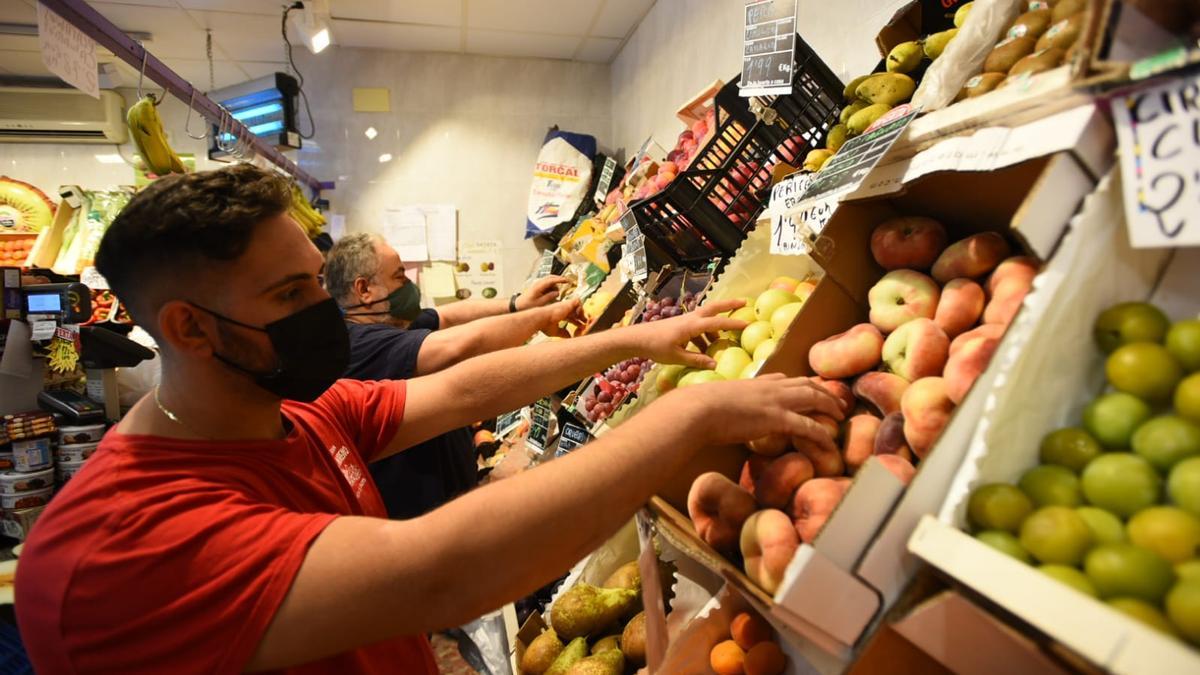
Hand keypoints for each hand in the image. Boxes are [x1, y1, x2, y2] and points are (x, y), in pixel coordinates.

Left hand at [516, 275, 568, 310]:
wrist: (518, 305)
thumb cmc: (528, 305)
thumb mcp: (541, 302)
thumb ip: (550, 296)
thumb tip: (557, 292)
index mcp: (539, 286)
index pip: (551, 280)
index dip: (560, 279)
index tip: (567, 280)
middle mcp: (538, 283)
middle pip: (551, 277)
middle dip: (559, 279)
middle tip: (566, 282)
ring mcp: (537, 284)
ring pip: (549, 280)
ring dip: (554, 284)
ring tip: (556, 293)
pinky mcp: (537, 286)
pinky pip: (546, 284)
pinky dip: (551, 287)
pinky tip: (551, 293)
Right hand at [540, 299, 581, 336]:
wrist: (542, 318)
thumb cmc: (545, 325)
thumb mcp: (555, 331)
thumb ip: (562, 333)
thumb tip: (570, 337)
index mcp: (559, 315)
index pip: (570, 317)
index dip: (576, 322)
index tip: (581, 327)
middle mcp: (562, 309)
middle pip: (574, 311)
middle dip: (582, 317)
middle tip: (586, 322)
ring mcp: (565, 305)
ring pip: (577, 305)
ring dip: (582, 312)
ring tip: (583, 320)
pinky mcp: (568, 303)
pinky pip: (578, 301)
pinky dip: (580, 307)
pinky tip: (579, 315)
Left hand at [624, 298, 748, 368]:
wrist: (637, 338)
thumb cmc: (656, 347)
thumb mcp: (677, 357)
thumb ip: (697, 360)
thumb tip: (715, 364)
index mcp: (692, 325)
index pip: (717, 322)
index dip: (733, 323)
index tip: (748, 323)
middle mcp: (691, 319)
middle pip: (714, 308)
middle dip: (730, 305)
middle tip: (744, 302)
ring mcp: (686, 320)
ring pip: (707, 318)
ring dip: (716, 327)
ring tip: (722, 342)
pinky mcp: (681, 325)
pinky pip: (699, 327)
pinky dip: (706, 335)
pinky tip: (706, 349)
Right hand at [662, 374, 845, 451]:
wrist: (697, 410)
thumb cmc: (699, 409)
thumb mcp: (716, 401)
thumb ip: (726, 405)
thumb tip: (718, 415)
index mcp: (755, 383)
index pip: (784, 379)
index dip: (800, 385)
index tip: (809, 390)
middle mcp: (770, 387)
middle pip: (805, 384)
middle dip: (824, 392)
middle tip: (836, 402)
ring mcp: (775, 401)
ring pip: (813, 398)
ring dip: (830, 406)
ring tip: (841, 416)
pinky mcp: (777, 418)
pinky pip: (808, 426)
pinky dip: (822, 434)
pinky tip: (831, 444)